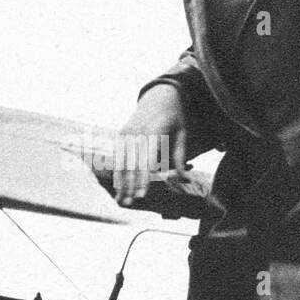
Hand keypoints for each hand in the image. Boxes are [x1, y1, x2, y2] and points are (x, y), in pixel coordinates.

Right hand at [112, 84, 190, 205]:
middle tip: (129, 204)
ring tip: (121, 200)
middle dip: (130, 186)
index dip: (144, 180)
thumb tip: (182, 178)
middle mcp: (138, 132)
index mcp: (154, 132)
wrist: (160, 95)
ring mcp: (127, 132)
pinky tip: (117, 186)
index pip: (147, 161)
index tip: (143, 196)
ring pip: (122, 162)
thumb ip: (179, 156)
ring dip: (120, 182)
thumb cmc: (175, 117)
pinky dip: (117, 171)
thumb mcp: (182, 134)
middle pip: (132, 164)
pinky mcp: (122, 133)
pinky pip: (118, 156)